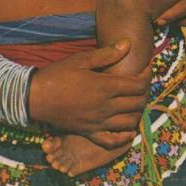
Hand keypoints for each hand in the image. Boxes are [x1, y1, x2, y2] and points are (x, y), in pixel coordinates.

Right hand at [28, 40, 149, 145]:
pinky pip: (113, 140)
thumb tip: (128, 44)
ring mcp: (99, 122)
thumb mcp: (82, 59)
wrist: (37, 97)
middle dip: (145, 92)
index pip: (137, 84)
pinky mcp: (90, 133)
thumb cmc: (58, 74)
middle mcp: (106, 107)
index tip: (147, 67)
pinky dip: (124, 137)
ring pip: (130, 122)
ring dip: (137, 112)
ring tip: (135, 101)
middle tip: (143, 82)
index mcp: (105, 86)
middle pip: (137, 103)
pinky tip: (128, 129)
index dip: (147, 75)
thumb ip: (107, 54)